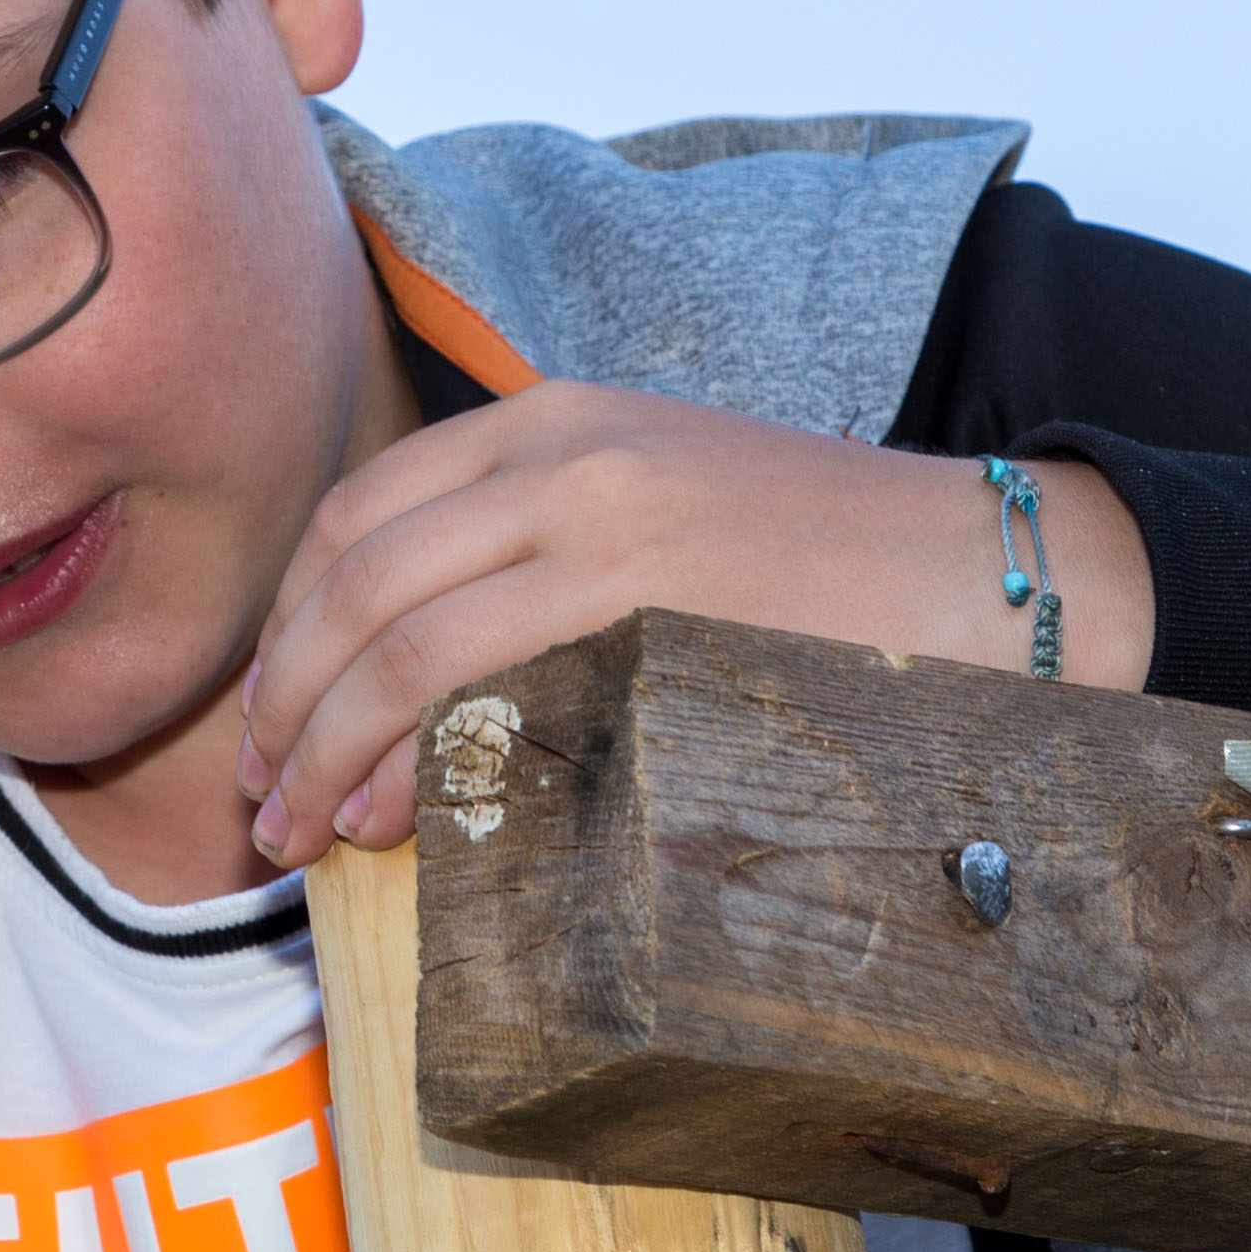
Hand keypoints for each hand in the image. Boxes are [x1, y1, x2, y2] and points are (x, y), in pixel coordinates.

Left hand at [232, 382, 1151, 868]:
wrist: (992, 571)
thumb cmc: (827, 568)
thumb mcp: (660, 510)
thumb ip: (539, 551)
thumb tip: (412, 678)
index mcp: (553, 417)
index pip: (359, 515)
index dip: (287, 627)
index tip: (267, 718)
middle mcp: (561, 448)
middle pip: (353, 579)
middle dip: (280, 702)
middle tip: (258, 804)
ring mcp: (604, 520)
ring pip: (394, 638)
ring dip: (322, 749)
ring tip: (300, 834)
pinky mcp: (648, 600)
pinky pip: (476, 682)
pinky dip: (404, 760)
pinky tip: (385, 820)